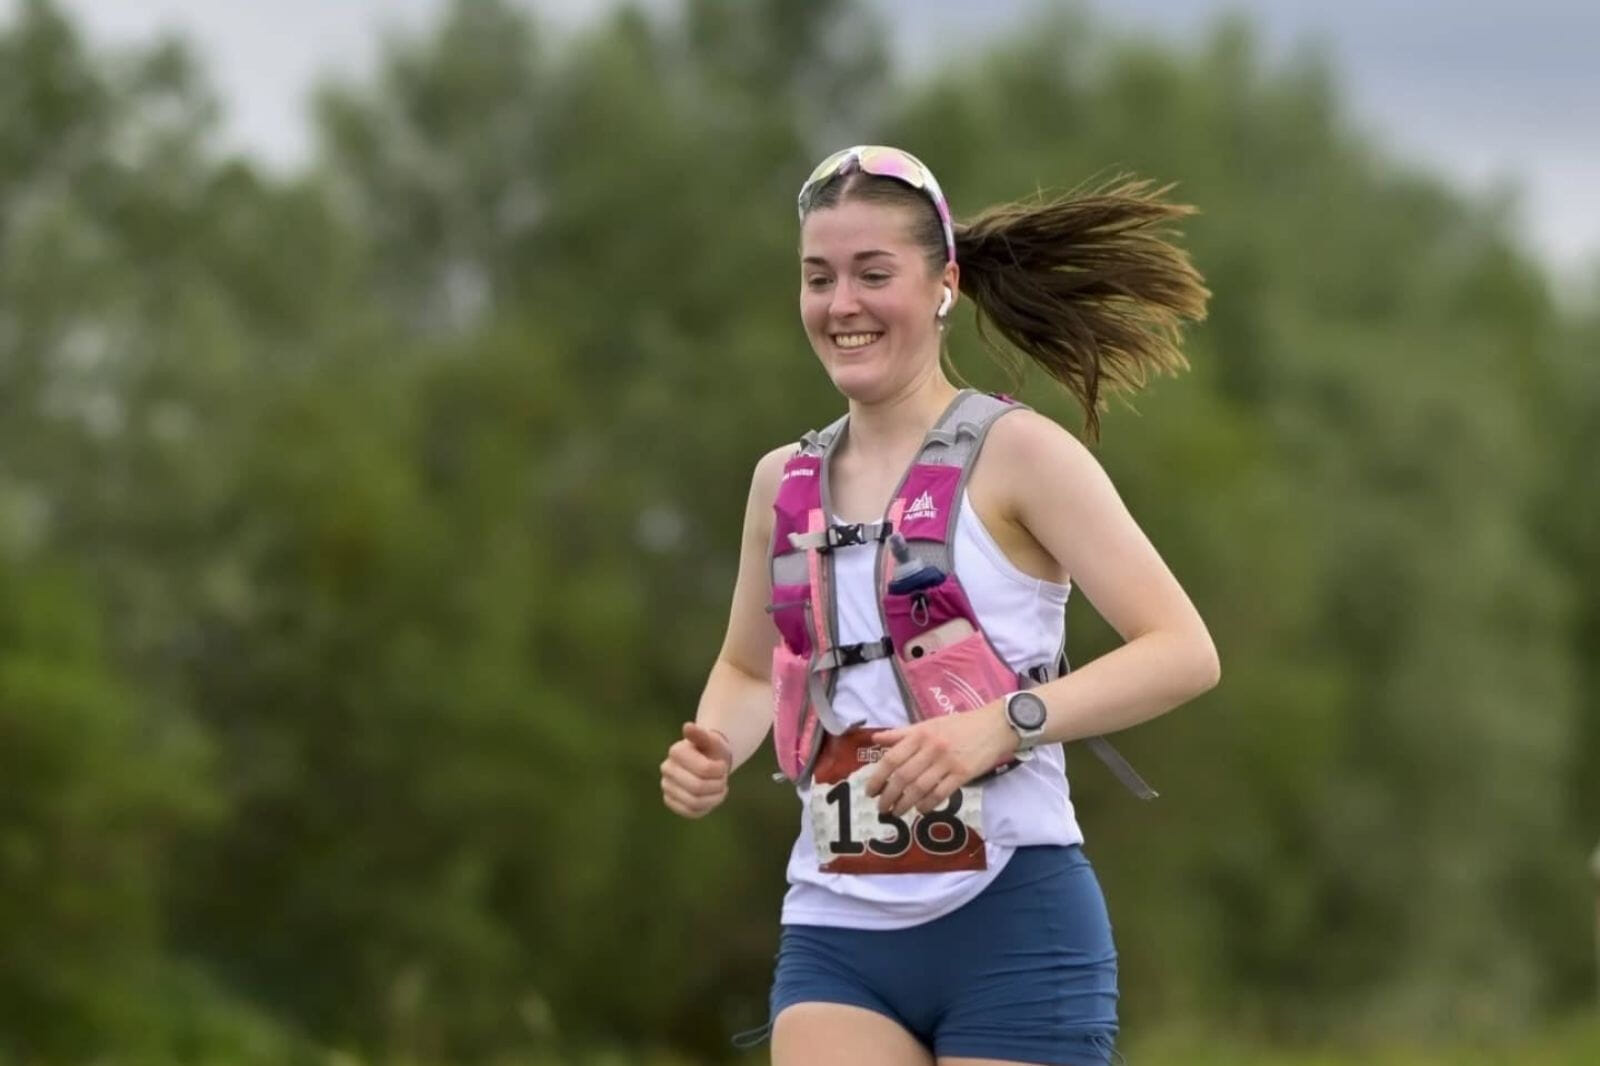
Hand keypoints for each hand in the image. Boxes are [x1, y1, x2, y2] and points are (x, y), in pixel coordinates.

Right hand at [661, 722, 733, 818]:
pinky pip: (690, 812)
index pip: (704, 770)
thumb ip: (701, 734)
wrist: (708, 761)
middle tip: (722, 779)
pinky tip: (711, 797)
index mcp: (676, 751)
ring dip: (714, 798)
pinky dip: (706, 807)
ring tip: (719, 788)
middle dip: (717, 785)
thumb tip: (687, 726)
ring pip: (694, 803)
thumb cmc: (711, 749)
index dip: (719, 771)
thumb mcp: (712, 739)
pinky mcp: (670, 801)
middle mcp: (667, 769)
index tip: (722, 766)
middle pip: (698, 788)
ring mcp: (667, 786)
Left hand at [867, 704, 1017, 817]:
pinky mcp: (963, 774)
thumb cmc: (960, 725)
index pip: (892, 758)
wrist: (995, 726)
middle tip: (881, 808)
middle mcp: (932, 748)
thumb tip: (875, 740)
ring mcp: (948, 762)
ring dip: (905, 804)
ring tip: (897, 812)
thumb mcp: (929, 724)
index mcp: (920, 734)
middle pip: (903, 777)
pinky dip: (927, 805)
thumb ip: (901, 734)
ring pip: (920, 788)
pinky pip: (940, 794)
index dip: (878, 777)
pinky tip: (920, 810)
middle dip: (889, 796)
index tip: (870, 791)